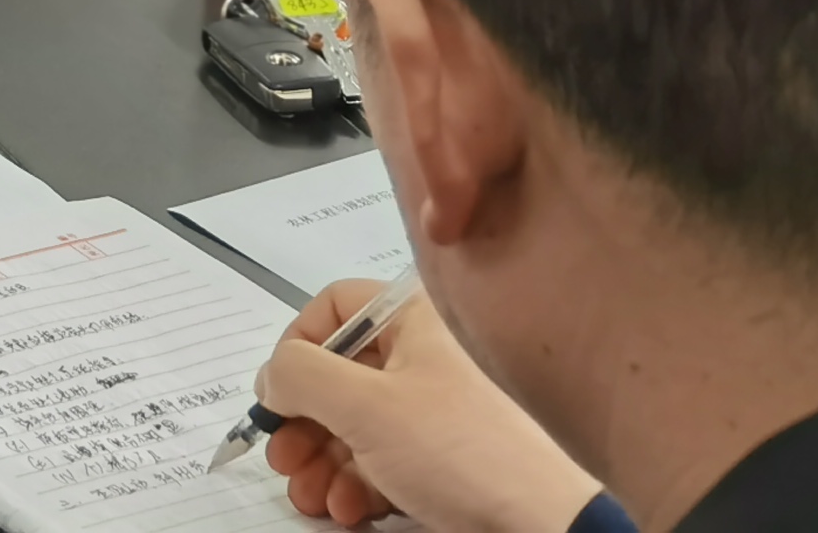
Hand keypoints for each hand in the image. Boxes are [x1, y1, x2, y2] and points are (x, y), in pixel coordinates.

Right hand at [256, 281, 602, 532]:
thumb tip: (272, 378)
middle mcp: (427, 357)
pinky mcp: (450, 460)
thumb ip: (298, 375)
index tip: (277, 393)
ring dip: (322, 462)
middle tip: (281, 457)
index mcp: (415, 319)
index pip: (333, 306)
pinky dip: (357, 483)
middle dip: (301, 422)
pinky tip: (347, 508)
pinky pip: (387, 460)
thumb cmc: (459, 451)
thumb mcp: (363, 405)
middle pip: (339, 375)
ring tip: (310, 496)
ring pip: (357, 424)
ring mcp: (439, 411)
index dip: (294, 346)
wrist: (544, 525)